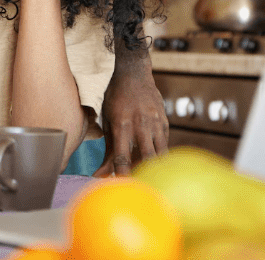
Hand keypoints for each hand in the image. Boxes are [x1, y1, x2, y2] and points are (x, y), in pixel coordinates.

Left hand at [93, 44, 168, 176]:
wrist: (133, 74)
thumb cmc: (115, 98)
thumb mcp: (106, 121)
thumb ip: (106, 150)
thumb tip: (100, 175)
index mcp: (121, 124)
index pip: (122, 157)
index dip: (122, 175)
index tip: (121, 189)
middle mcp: (140, 125)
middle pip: (146, 158)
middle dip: (143, 175)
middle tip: (138, 188)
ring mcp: (155, 123)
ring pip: (160, 155)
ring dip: (153, 169)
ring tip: (146, 178)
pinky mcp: (164, 123)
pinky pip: (164, 146)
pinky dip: (158, 157)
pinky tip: (151, 162)